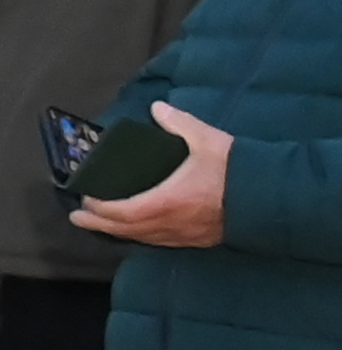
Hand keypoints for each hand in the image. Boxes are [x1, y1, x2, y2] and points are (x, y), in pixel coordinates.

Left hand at [67, 100, 232, 250]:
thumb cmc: (236, 170)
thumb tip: (157, 107)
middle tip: (78, 217)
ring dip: (117, 231)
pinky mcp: (196, 240)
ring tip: (100, 223)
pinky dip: (140, 235)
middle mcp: (170, 224)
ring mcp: (182, 235)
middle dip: (98, 223)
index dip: (100, 207)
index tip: (85, 198)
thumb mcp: (207, 140)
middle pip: (124, 229)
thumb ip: (179, 123)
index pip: (121, 211)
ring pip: (141, 238)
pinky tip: (137, 230)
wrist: (272, 198)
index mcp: (166, 201)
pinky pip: (159, 242)